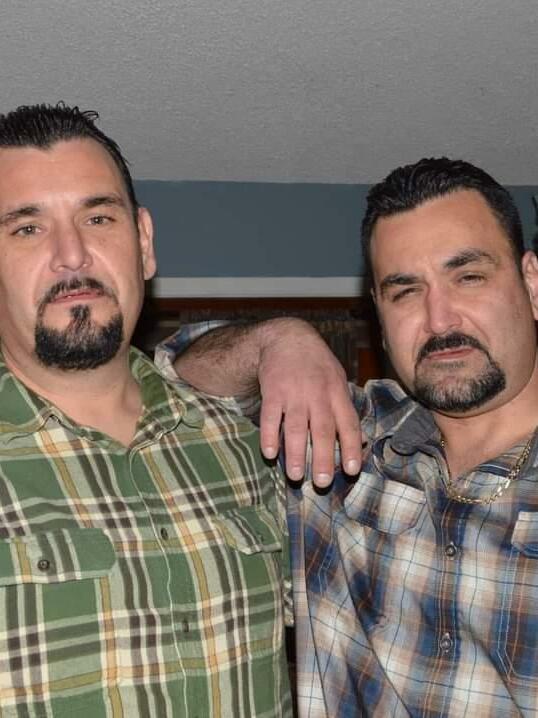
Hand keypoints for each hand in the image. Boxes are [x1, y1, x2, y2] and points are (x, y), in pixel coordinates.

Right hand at [257, 319, 361, 486]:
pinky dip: (269, 436)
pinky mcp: (272, 390)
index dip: (350, 448)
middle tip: (321, 483)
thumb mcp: (337, 379)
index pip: (348, 424)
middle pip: (322, 430)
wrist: (287, 338)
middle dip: (322, 458)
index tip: (351, 471)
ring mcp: (294, 392)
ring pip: (296, 427)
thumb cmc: (317, 366)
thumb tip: (357, 443)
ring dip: (295, 453)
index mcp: (337, 393)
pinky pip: (270, 417)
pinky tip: (269, 453)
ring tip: (294, 476)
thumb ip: (344, 408)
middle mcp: (318, 394)